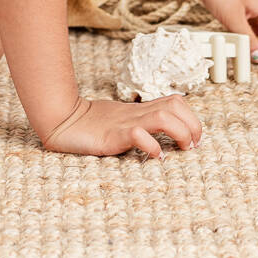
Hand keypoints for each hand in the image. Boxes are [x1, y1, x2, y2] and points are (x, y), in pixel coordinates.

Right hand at [41, 96, 203, 159]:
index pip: (175, 101)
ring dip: (181, 132)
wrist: (62, 120)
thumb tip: (159, 136)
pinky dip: (153, 146)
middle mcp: (136, 113)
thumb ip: (138, 123)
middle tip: (193, 145)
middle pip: (175, 105)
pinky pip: (138, 135)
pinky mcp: (114, 135)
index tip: (194, 138)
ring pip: (163, 116)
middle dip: (193, 124)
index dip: (192, 117)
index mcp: (139, 110)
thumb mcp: (120, 121)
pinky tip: (155, 156)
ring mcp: (125, 122)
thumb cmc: (90, 124)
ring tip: (183, 148)